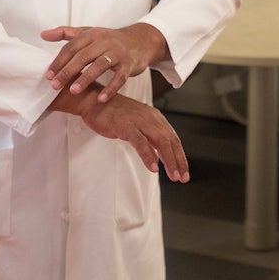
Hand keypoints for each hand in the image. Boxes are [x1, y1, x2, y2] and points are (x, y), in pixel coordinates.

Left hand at [42, 23, 168, 101]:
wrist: (139, 40)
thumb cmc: (109, 39)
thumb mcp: (87, 32)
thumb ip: (64, 33)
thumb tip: (43, 35)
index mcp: (91, 35)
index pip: (71, 48)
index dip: (59, 61)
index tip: (49, 75)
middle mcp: (103, 42)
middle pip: (82, 56)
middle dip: (68, 71)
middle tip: (55, 85)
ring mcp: (117, 53)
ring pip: (99, 65)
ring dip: (86, 78)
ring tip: (74, 90)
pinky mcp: (128, 64)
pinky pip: (119, 77)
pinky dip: (110, 88)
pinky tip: (101, 98)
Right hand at [76, 89, 190, 181]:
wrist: (95, 101)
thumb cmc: (114, 114)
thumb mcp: (136, 125)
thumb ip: (149, 139)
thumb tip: (159, 156)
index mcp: (154, 117)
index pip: (172, 138)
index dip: (180, 156)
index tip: (184, 172)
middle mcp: (150, 118)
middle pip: (170, 141)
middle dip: (178, 161)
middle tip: (182, 178)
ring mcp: (139, 121)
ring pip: (160, 142)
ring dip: (169, 160)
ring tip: (173, 176)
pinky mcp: (126, 126)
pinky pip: (141, 142)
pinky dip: (148, 155)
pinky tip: (153, 167)